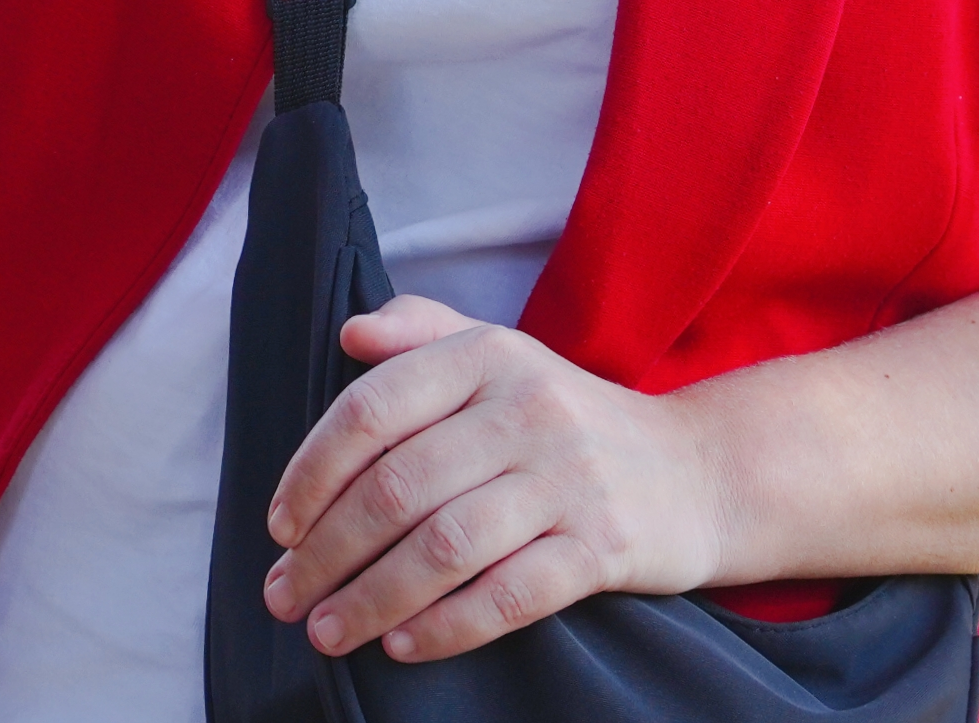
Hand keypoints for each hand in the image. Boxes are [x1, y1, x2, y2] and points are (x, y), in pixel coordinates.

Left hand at [263, 301, 726, 661]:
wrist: (698, 472)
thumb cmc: (568, 418)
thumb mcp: (501, 355)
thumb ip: (421, 333)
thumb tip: (349, 332)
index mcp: (486, 357)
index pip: (372, 410)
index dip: (312, 472)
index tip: (279, 527)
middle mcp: (526, 410)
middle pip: (397, 488)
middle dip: (327, 552)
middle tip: (283, 596)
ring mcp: (568, 479)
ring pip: (444, 547)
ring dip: (372, 599)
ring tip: (327, 632)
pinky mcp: (604, 547)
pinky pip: (509, 594)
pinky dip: (447, 626)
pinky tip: (403, 646)